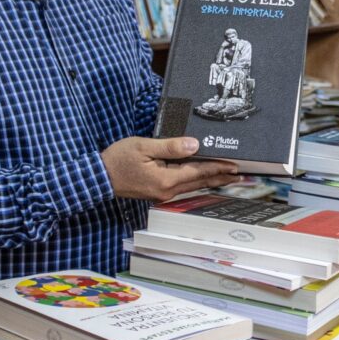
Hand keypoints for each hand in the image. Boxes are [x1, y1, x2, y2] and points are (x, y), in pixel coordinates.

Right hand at [100, 136, 239, 201]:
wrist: (99, 177)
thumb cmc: (118, 159)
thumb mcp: (144, 147)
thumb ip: (170, 146)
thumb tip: (195, 145)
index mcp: (166, 180)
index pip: (199, 172)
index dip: (218, 168)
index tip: (234, 166)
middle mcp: (167, 191)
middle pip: (199, 183)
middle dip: (220, 177)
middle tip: (239, 175)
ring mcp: (162, 194)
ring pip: (192, 186)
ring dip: (210, 181)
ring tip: (227, 177)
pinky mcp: (158, 193)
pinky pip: (183, 187)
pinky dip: (196, 181)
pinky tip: (203, 178)